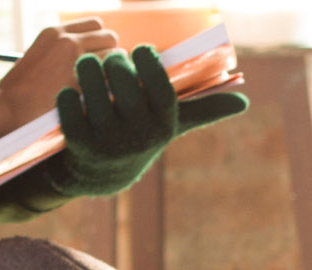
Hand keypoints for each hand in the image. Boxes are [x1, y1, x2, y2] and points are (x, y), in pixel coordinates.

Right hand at [0, 20, 120, 145]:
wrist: (6, 108)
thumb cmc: (23, 91)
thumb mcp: (43, 57)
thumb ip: (67, 52)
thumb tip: (99, 57)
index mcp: (55, 32)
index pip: (96, 25)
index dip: (101, 42)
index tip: (96, 62)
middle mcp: (67, 39)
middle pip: (110, 37)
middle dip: (112, 56)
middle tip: (103, 79)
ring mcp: (75, 58)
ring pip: (116, 56)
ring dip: (115, 72)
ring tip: (102, 90)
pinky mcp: (81, 80)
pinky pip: (112, 78)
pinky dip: (112, 88)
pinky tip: (101, 101)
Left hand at [44, 45, 248, 197]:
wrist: (104, 175)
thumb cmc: (142, 136)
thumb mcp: (172, 125)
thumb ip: (205, 109)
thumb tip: (244, 103)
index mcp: (163, 125)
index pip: (159, 85)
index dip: (148, 61)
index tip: (141, 51)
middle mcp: (138, 136)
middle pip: (123, 82)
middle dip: (114, 63)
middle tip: (111, 59)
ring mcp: (108, 142)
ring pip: (93, 90)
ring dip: (87, 70)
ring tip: (88, 65)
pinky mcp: (79, 145)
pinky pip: (69, 107)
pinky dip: (67, 94)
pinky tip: (71, 90)